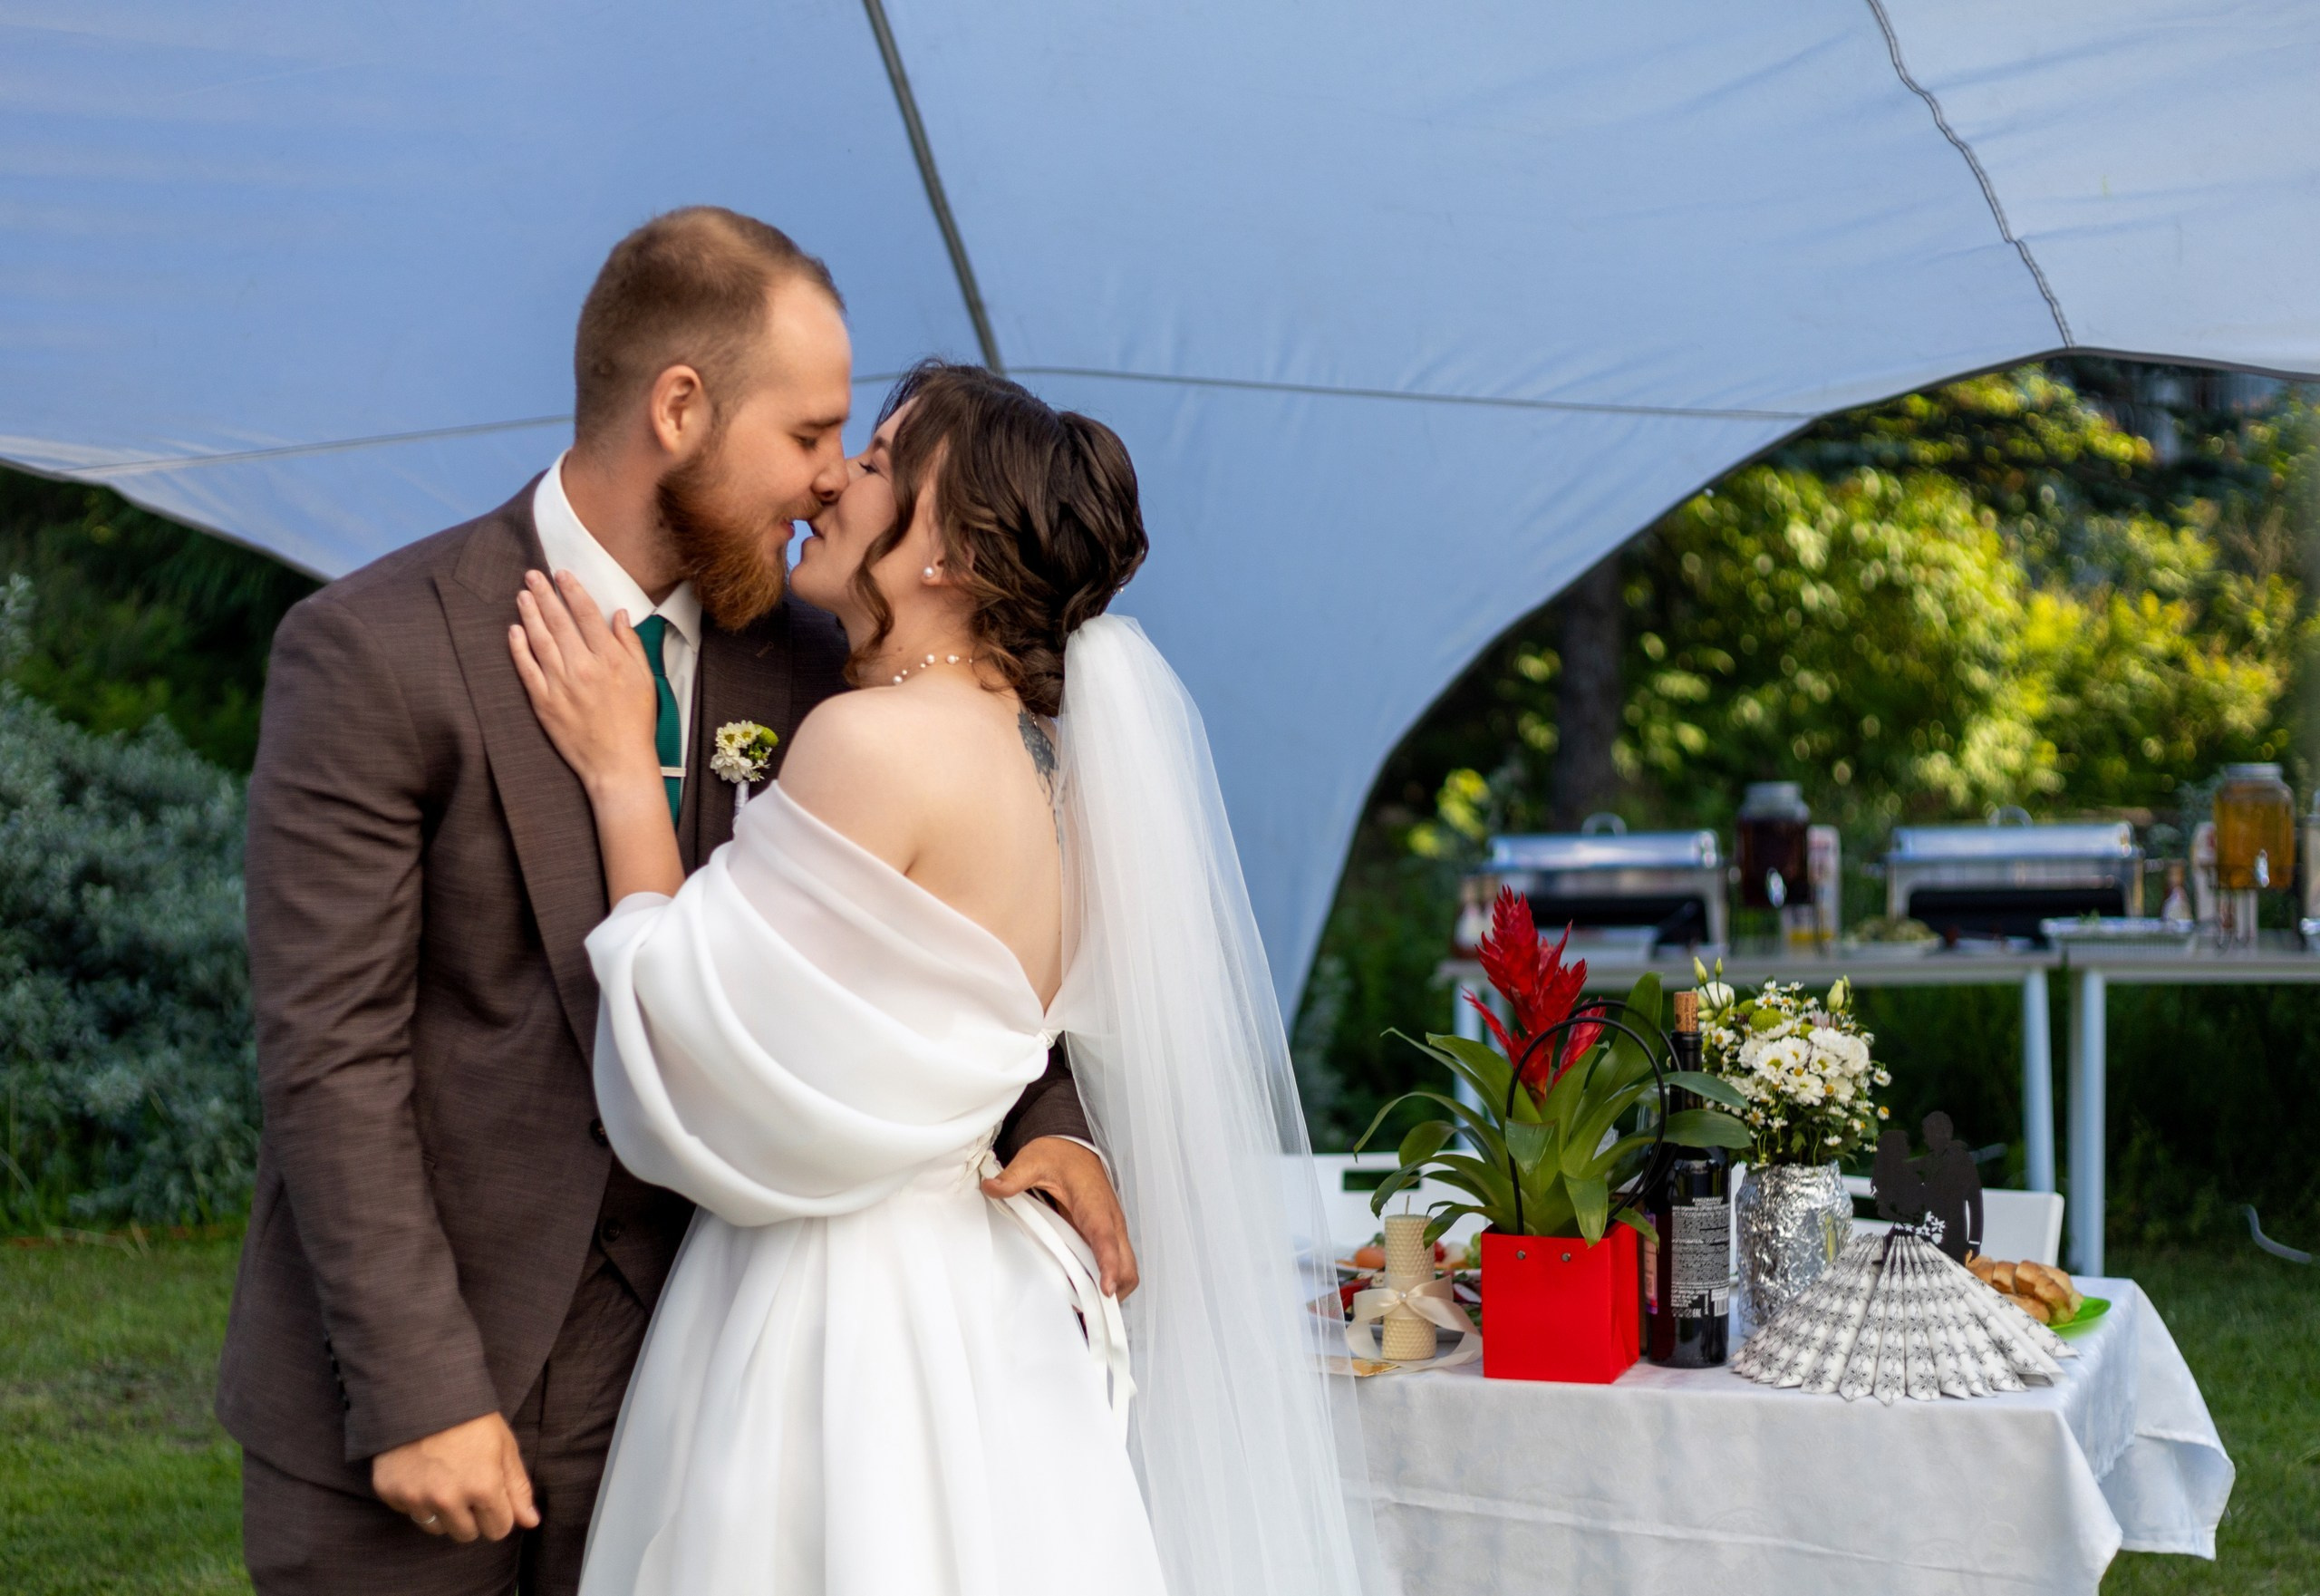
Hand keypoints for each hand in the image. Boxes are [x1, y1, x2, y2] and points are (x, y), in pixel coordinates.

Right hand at [371, 1412, 538, 1543]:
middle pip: (466, 1534)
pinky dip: (416, 1498)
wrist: (422, 1391)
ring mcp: (416, 1498)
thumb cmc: (470, 1417)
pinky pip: (409, 1512)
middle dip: (471, 1516)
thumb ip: (518, 1488)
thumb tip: (530, 1522)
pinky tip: (421, 1470)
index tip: (492, 1495)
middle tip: (467, 1483)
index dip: (498, 1513)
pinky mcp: (391, 1493)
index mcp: (483, 1487)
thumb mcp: (504, 1446)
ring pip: (437, 1528)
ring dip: (443, 1511)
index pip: (498, 1530)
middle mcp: (448, 1499)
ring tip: (444, 1476)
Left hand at [507, 569, 659, 796]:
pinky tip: (513, 631)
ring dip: (529, 614)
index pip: (586, 614)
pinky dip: (518, 648)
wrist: (618, 762)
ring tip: (522, 594)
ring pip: (540, 640)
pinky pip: (527, 669)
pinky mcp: (544, 702)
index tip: (562, 574)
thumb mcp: (645, 679)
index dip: (572, 591)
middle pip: (559, 621)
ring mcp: (560, 684)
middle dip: (545, 594)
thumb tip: (618, 615)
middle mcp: (582, 667)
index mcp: (609, 659)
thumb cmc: (635, 721)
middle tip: (532, 575)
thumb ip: (631, 644)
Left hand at [982, 1136, 1138, 1298]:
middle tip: (1087, 1314)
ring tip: (1083, 1313)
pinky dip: (1105, 1283)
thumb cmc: (1060, 1155)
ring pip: (1125, 1269)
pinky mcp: (1106, 1238)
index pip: (1106, 1237)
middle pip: (1126, 1264)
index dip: (1108, 1264)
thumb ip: (1014, 1177)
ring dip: (1111, 1291)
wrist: (1073, 1148)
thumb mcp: (1032, 1161)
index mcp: (1094, 1204)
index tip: (1106, 1290)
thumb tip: (991, 1187)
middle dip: (1114, 1290)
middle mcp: (1110, 1221)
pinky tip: (1083, 1296)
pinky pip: (1114, 1265)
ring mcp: (1111, 1231)